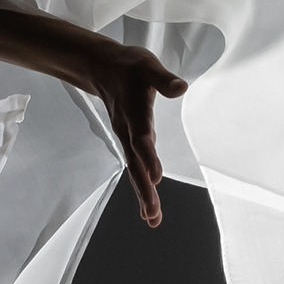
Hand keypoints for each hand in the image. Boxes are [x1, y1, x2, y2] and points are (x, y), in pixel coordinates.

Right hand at [59, 29, 187, 226]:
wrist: (102, 67)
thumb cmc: (130, 66)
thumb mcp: (148, 65)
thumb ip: (163, 79)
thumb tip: (181, 87)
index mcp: (134, 112)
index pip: (141, 137)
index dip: (148, 156)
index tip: (155, 177)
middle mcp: (127, 129)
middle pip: (135, 162)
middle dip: (144, 188)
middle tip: (152, 213)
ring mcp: (126, 137)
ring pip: (134, 169)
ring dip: (143, 194)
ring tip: (152, 218)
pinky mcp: (128, 141)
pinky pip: (135, 167)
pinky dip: (141, 187)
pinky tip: (149, 208)